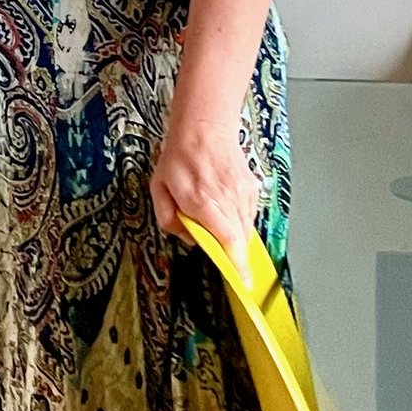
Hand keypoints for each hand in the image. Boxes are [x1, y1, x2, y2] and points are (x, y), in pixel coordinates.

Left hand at [150, 96, 259, 265]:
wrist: (204, 128)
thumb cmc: (180, 156)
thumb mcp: (159, 187)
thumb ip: (168, 218)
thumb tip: (185, 237)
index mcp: (202, 201)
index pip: (228, 240)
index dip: (237, 265)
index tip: (243, 282)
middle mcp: (227, 199)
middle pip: (239, 240)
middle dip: (230, 251)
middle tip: (218, 248)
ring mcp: (243, 194)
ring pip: (245, 228)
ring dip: (232, 233)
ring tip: (213, 214)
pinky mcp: (252, 189)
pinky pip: (248, 215)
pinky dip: (237, 218)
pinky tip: (222, 206)